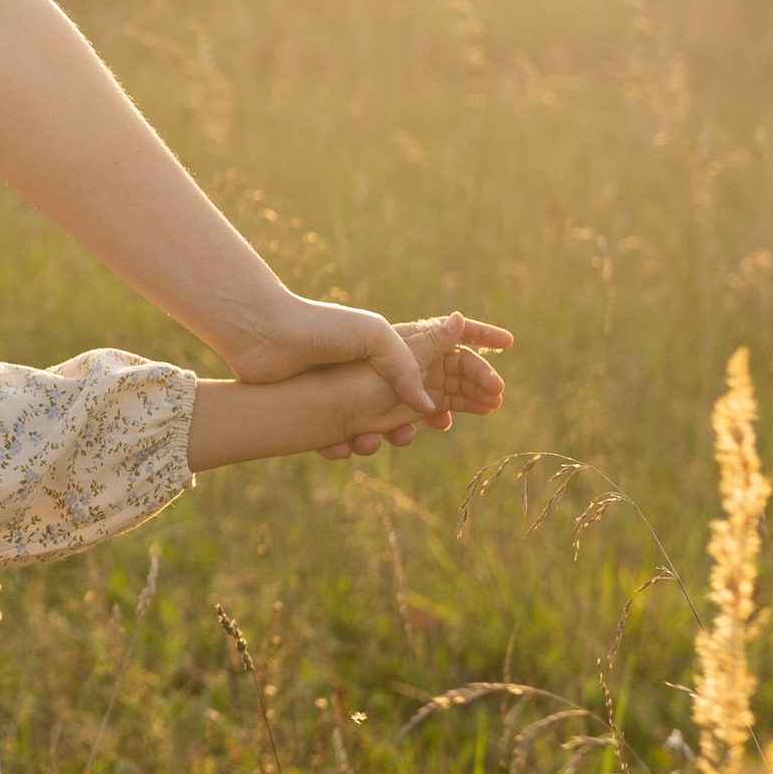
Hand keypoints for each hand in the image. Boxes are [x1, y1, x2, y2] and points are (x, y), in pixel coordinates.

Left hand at [228, 297, 511, 455]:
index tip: (511, 345)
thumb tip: (433, 402)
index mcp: (400, 337)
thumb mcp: (373, 337)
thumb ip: (408, 365)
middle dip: (464, 396)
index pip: (453, 337)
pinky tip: (352, 442)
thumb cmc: (319, 331)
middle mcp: (386, 361)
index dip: (483, 341)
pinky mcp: (337, 407)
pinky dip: (363, 441)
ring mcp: (363, 385)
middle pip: (439, 382)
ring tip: (400, 437)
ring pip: (401, 416)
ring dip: (403, 431)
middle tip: (489, 409)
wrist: (262, 339)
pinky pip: (363, 432)